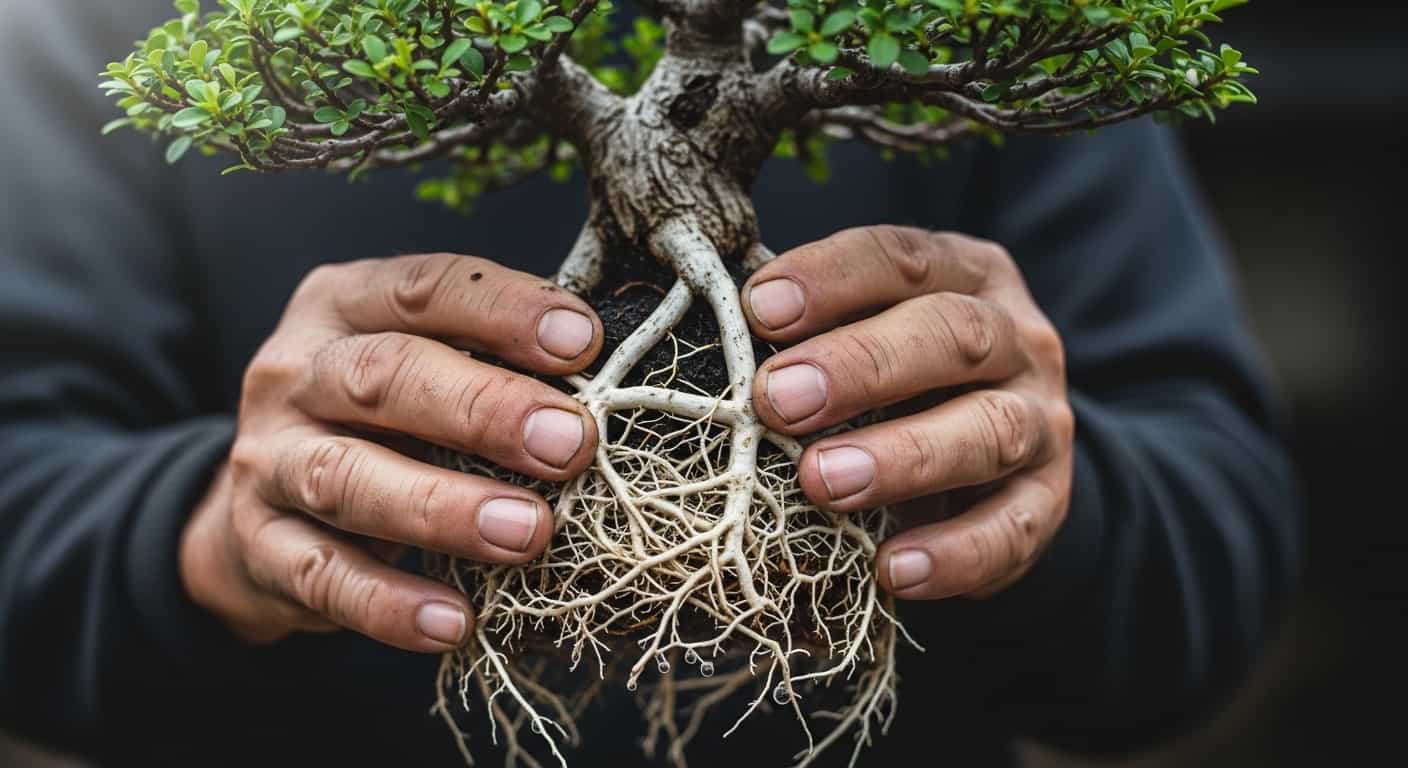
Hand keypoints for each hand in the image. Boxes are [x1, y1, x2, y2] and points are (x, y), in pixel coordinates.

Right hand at [182, 253, 602, 651]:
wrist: (259, 509)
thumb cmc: (384, 420)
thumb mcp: (425, 363)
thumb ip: (493, 357)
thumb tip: (608, 373)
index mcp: (343, 303)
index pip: (422, 288)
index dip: (503, 311)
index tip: (582, 341)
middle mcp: (295, 372)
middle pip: (382, 377)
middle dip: (483, 409)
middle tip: (569, 444)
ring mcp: (266, 460)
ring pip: (346, 478)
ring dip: (443, 509)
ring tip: (528, 532)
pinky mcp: (260, 546)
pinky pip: (323, 577)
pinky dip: (389, 605)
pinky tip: (454, 621)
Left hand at [742, 227, 1073, 599]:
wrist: (1001, 458)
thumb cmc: (899, 380)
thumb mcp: (867, 331)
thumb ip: (811, 327)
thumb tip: (717, 332)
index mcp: (964, 275)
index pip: (903, 259)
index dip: (832, 278)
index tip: (759, 309)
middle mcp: (1015, 338)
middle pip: (951, 336)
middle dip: (861, 366)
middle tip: (779, 399)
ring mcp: (1042, 420)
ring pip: (990, 430)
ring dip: (902, 457)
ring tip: (824, 483)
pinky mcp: (1049, 503)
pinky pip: (1012, 531)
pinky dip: (954, 554)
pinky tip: (892, 570)